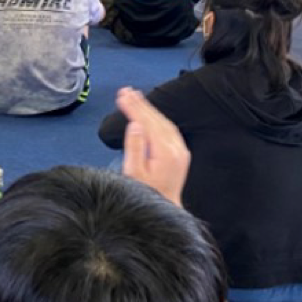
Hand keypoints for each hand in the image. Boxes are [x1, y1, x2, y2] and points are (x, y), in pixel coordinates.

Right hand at [117, 87, 189, 206]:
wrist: (166, 210)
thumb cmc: (146, 194)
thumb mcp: (134, 173)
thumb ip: (135, 148)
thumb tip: (135, 125)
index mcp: (165, 151)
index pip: (147, 122)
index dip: (133, 108)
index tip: (121, 95)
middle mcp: (176, 148)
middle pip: (157, 119)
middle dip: (140, 104)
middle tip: (125, 91)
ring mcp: (181, 150)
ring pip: (164, 122)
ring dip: (149, 109)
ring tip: (135, 97)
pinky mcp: (180, 154)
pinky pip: (168, 129)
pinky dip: (157, 119)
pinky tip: (149, 115)